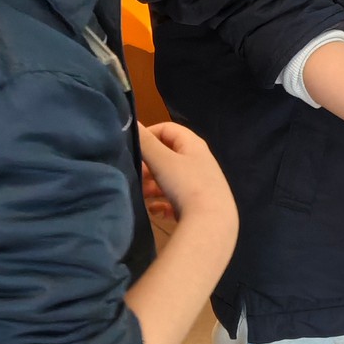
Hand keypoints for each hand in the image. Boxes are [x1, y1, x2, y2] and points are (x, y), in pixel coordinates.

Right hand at [139, 122, 237, 241]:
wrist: (212, 224)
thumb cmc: (186, 185)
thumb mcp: (162, 161)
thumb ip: (145, 142)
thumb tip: (131, 120)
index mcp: (193, 145)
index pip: (167, 129)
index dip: (148, 135)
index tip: (132, 150)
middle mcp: (199, 161)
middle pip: (168, 156)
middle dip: (148, 165)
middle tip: (133, 176)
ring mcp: (201, 184)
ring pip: (170, 179)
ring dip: (153, 186)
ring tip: (141, 196)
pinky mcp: (200, 206)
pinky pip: (177, 200)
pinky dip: (163, 203)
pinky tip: (155, 211)